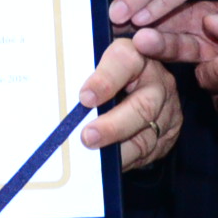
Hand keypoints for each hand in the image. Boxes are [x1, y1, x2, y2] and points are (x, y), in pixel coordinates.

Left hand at [76, 38, 180, 169]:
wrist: (142, 80)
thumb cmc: (109, 69)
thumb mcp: (98, 56)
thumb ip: (82, 62)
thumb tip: (49, 73)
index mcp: (137, 54)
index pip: (124, 61)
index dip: (105, 80)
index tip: (85, 97)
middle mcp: (157, 81)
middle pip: (142, 106)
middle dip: (113, 126)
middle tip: (87, 137)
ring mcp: (167, 109)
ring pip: (146, 134)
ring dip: (119, 149)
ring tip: (94, 156)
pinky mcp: (168, 133)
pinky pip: (149, 152)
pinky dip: (126, 159)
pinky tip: (107, 163)